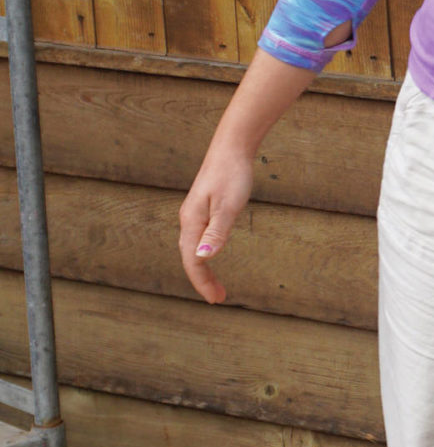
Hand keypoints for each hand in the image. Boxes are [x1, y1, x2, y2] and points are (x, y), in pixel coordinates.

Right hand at [178, 139, 253, 302]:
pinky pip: (198, 238)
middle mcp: (188, 220)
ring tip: (216, 286)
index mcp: (192, 222)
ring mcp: (194, 214)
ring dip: (203, 269)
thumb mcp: (229, 206)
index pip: (193, 260)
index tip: (216, 299)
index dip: (203, 282)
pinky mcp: (203, 208)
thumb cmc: (232, 175)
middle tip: (218, 298)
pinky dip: (204, 254)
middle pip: (190, 257)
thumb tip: (203, 258)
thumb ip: (217, 232)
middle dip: (202, 280)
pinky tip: (211, 256)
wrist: (232, 147)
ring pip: (193, 249)